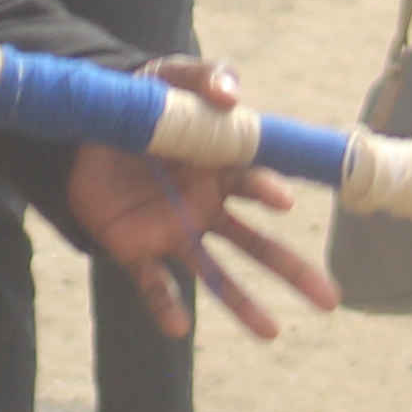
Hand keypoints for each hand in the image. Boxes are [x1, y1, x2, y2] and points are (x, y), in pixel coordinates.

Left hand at [59, 56, 336, 341]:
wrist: (81, 127)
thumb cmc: (141, 102)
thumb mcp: (169, 78)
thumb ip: (203, 78)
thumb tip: (232, 92)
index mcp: (218, 170)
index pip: (253, 185)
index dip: (268, 190)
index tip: (283, 201)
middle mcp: (203, 207)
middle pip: (256, 244)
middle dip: (292, 270)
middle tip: (330, 299)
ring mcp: (171, 231)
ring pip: (215, 274)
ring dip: (243, 304)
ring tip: (272, 333)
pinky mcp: (134, 248)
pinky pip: (152, 283)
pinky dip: (165, 305)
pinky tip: (178, 327)